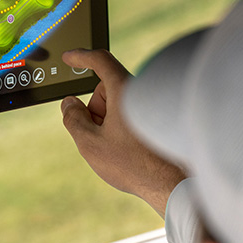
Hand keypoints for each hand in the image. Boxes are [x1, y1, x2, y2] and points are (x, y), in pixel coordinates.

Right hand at [60, 49, 186, 218]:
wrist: (173, 185)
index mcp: (124, 90)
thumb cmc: (134, 165)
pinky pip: (132, 116)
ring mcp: (152, 106)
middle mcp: (142, 92)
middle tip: (100, 138)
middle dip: (96, 110)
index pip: (100, 61)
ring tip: (121, 150)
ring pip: (119, 104)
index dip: (81, 56)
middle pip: (107, 90)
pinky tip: (131, 154)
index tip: (69, 57)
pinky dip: (124, 129)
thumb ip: (73, 119)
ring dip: (111, 122)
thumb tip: (69, 103)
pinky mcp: (159, 120)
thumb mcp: (90, 143)